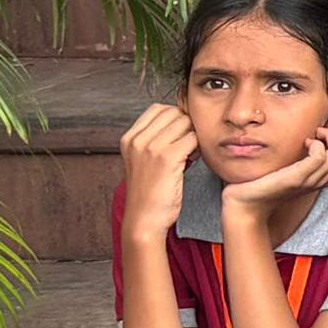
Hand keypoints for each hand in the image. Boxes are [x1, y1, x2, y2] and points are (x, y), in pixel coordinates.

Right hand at [118, 104, 197, 237]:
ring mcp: (150, 147)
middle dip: (186, 126)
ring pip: (186, 123)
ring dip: (193, 137)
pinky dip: (197, 148)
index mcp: (129, 138)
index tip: (178, 136)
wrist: (144, 219)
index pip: (158, 108)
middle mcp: (137, 139)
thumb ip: (156, 139)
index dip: (175, 118)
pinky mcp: (166, 158)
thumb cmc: (150, 191)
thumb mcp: (144, 160)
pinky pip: (193, 139)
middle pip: (174, 112)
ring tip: (188, 155)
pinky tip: (192, 162)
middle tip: (186, 147)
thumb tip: (182, 119)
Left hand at [221, 124, 327, 217]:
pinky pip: (320, 156)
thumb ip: (309, 157)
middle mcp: (325, 179)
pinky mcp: (298, 178)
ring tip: (314, 136)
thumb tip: (318, 134)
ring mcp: (313, 179)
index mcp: (327, 177)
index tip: (326, 136)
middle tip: (321, 133)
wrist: (247, 206)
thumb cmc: (267, 185)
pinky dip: (316, 143)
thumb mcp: (295, 169)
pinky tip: (305, 144)